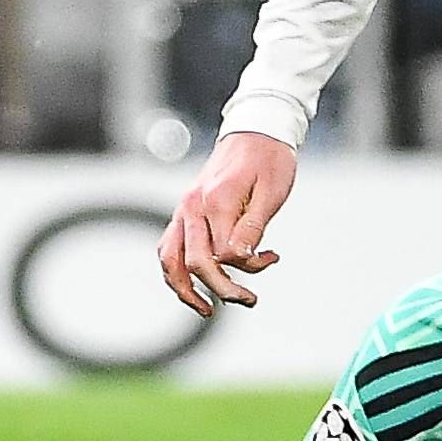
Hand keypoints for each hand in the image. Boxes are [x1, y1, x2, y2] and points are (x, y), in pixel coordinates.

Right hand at [159, 131, 299, 315]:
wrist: (254, 130)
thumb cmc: (269, 160)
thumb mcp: (272, 193)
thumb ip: (253, 227)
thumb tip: (239, 260)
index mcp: (216, 201)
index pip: (224, 254)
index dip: (249, 267)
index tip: (272, 257)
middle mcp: (192, 207)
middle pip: (195, 263)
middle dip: (221, 289)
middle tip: (249, 300)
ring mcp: (183, 209)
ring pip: (170, 260)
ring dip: (185, 290)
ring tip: (207, 310)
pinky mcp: (183, 212)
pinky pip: (169, 248)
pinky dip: (176, 271)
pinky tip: (195, 284)